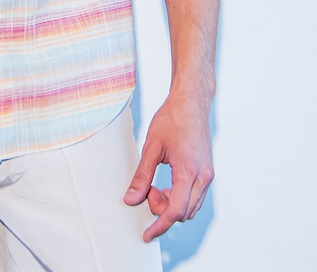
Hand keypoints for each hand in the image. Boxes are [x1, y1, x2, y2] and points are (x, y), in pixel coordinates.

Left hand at [123, 94, 214, 241]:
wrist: (191, 102)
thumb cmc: (171, 119)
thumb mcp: (151, 146)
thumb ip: (142, 176)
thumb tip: (130, 200)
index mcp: (188, 171)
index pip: (175, 211)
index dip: (159, 226)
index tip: (146, 234)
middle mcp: (203, 177)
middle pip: (183, 213)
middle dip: (162, 209)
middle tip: (147, 190)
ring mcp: (208, 175)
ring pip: (191, 207)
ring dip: (172, 205)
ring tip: (155, 186)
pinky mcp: (208, 172)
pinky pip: (196, 197)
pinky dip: (180, 198)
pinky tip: (167, 185)